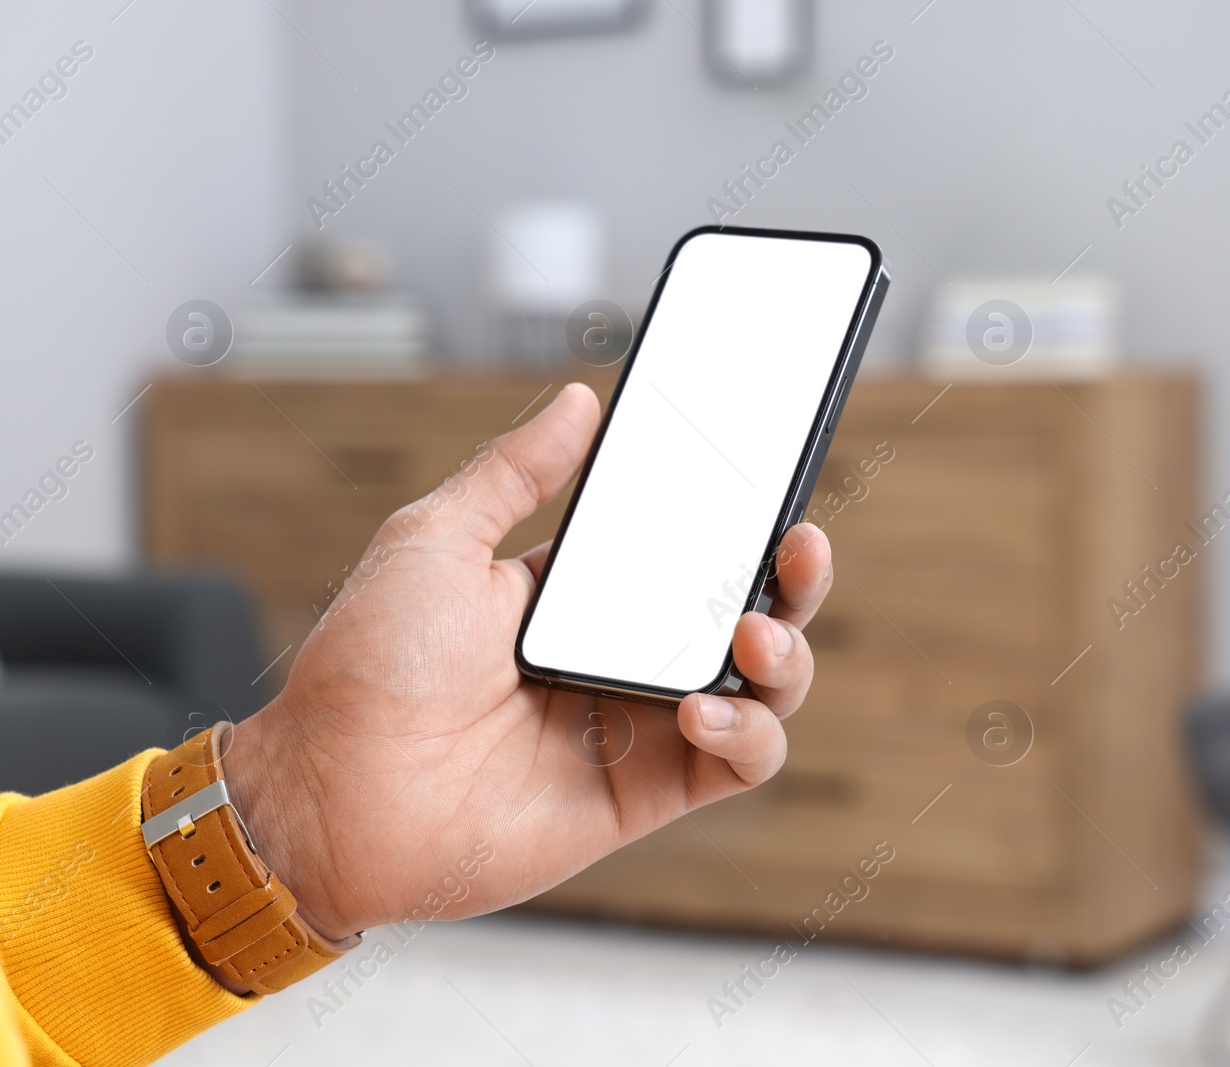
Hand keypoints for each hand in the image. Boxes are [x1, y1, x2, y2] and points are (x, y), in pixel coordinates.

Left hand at [223, 383, 832, 942]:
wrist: (331, 797)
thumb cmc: (367, 669)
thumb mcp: (435, 540)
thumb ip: (515, 472)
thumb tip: (580, 401)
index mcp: (580, 596)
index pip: (687, 549)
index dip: (738, 520)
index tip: (770, 481)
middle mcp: (621, 657)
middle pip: (745, 613)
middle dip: (792, 579)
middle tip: (799, 545)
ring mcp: (639, 726)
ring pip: (763, 689)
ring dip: (786, 656)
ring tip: (753, 637)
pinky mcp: (646, 794)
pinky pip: (738, 762)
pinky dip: (746, 733)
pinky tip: (701, 709)